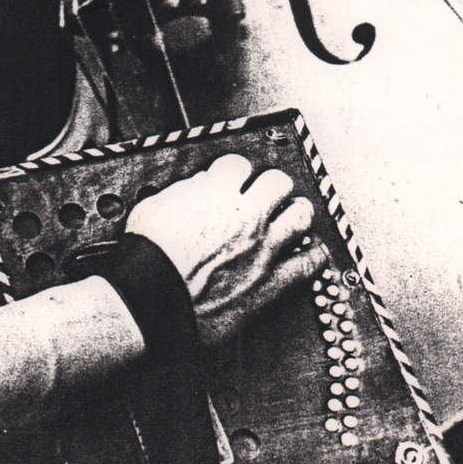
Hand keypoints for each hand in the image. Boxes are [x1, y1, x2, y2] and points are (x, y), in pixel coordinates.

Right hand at [125, 153, 326, 347]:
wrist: (152, 299)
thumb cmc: (147, 256)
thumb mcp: (155, 206)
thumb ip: (184, 192)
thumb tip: (200, 186)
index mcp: (217, 192)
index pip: (239, 164)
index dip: (235, 171)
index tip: (234, 179)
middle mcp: (246, 215)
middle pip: (278, 182)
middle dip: (272, 186)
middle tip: (267, 194)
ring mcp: (263, 247)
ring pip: (300, 215)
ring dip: (297, 213)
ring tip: (294, 214)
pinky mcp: (270, 281)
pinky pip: (307, 265)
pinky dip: (314, 257)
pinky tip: (314, 252)